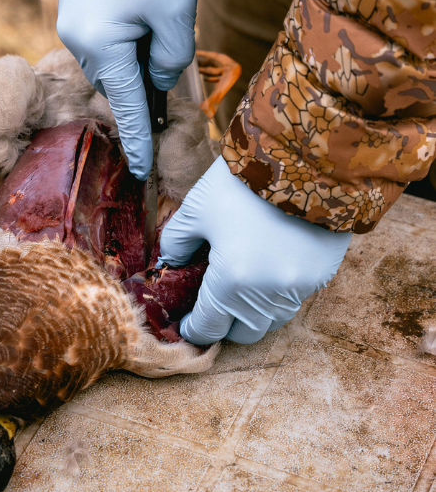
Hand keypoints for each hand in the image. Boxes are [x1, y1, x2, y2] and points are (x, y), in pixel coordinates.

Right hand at [57, 0, 196, 179]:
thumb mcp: (175, 12)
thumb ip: (169, 59)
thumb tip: (154, 81)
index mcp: (101, 49)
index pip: (127, 109)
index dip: (138, 142)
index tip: (142, 172)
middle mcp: (79, 43)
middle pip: (119, 85)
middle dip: (145, 85)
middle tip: (167, 61)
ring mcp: (73, 27)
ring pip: (112, 64)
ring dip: (136, 60)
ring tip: (156, 26)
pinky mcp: (75, 13)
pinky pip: (103, 45)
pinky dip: (124, 45)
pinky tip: (139, 20)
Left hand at [158, 157, 352, 343]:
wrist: (304, 158)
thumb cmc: (243, 183)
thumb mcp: (198, 208)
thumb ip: (177, 241)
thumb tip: (171, 262)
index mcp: (231, 281)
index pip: (208, 326)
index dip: (193, 329)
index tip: (186, 324)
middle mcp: (267, 295)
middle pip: (244, 333)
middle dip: (224, 324)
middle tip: (212, 304)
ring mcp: (299, 287)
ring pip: (272, 320)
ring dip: (253, 312)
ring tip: (240, 288)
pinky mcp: (321, 274)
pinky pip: (294, 298)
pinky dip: (277, 294)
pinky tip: (268, 270)